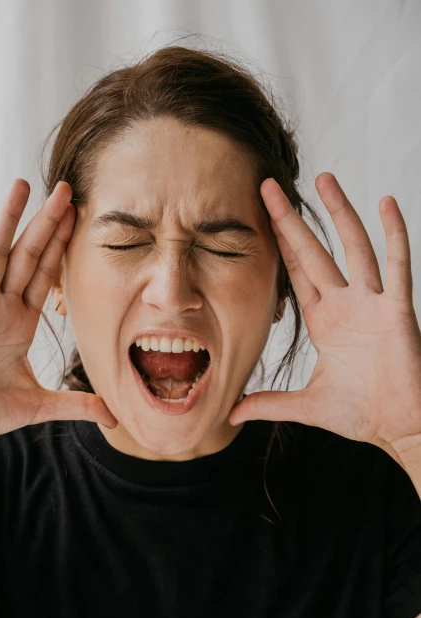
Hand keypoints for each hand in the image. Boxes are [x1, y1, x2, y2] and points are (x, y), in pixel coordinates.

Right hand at [0, 178, 117, 452]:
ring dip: (8, 220)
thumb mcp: (39, 405)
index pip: (46, 275)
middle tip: (65, 189)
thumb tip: (113, 416)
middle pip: (28, 256)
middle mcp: (0, 308)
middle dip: (47, 223)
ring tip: (22, 185)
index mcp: (20, 323)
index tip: (78, 217)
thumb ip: (76, 405)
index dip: (62, 246)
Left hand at [228, 172, 420, 457]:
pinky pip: (398, 266)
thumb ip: (269, 403)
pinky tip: (385, 203)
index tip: (260, 216)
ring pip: (354, 247)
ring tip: (323, 178)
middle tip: (269, 186)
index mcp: (324, 321)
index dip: (279, 244)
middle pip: (314, 251)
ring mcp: (373, 303)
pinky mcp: (398, 311)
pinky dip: (395, 234)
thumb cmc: (360, 414)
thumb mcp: (306, 405)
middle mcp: (346, 305)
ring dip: (339, 213)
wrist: (398, 427)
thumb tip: (231, 412)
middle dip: (292, 219)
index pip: (296, 272)